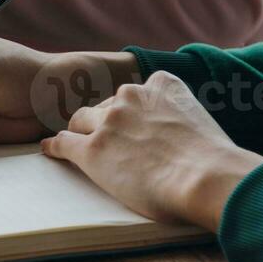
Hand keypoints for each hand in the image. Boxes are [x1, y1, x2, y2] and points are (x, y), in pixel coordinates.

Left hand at [42, 72, 262, 228]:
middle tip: (108, 141)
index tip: (130, 123)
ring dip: (80, 133)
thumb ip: (183, 119)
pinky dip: (55, 147)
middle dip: (105, 122)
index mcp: (161, 84)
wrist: (206, 177)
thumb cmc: (213, 161)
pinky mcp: (92, 150)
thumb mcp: (200, 121)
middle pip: (104, 106)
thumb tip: (183, 140)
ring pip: (80, 122)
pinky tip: (49, 150)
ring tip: (76, 144)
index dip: (130, 111)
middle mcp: (130, 96)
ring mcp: (109, 122)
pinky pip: (64, 143)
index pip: (134, 92)